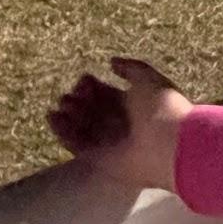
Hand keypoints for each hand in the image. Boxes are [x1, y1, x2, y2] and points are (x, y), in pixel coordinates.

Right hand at [47, 57, 192, 192]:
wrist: (170, 144)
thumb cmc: (162, 108)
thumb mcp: (149, 78)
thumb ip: (131, 68)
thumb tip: (111, 62)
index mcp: (134, 106)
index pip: (107, 95)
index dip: (93, 86)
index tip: (84, 79)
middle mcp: (121, 126)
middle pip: (93, 112)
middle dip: (79, 101)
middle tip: (69, 96)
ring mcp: (111, 145)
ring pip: (83, 129)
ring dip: (68, 117)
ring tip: (58, 107)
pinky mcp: (101, 161)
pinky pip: (77, 147)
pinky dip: (64, 134)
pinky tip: (53, 119)